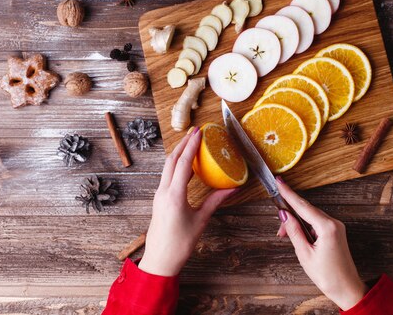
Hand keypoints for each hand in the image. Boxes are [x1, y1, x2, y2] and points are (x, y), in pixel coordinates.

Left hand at [138, 128, 236, 276]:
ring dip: (179, 153)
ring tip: (192, 144)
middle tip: (196, 132)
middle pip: (171, 160)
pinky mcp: (159, 199)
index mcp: (174, 195)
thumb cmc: (180, 244)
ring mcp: (159, 195)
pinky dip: (176, 166)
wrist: (159, 260)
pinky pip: (167, 176)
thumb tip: (233, 188)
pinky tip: (187, 165)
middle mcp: (163, 191)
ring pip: (167, 167)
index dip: (191, 146)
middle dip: (183, 144)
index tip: (199, 132)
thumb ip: (215, 201)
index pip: (183, 163)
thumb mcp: (201, 220)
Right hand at [276, 178, 367, 309]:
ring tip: (285, 235)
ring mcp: (336, 226)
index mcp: (327, 227)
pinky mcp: (335, 232)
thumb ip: (294, 231)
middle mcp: (334, 223)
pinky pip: (316, 223)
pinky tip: (297, 236)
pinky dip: (305, 227)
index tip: (279, 182)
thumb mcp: (305, 254)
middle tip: (278, 227)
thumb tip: (284, 215)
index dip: (289, 194)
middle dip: (290, 215)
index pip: (303, 206)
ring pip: (311, 217)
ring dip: (297, 223)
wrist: (347, 288)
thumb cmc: (328, 275)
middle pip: (306, 210)